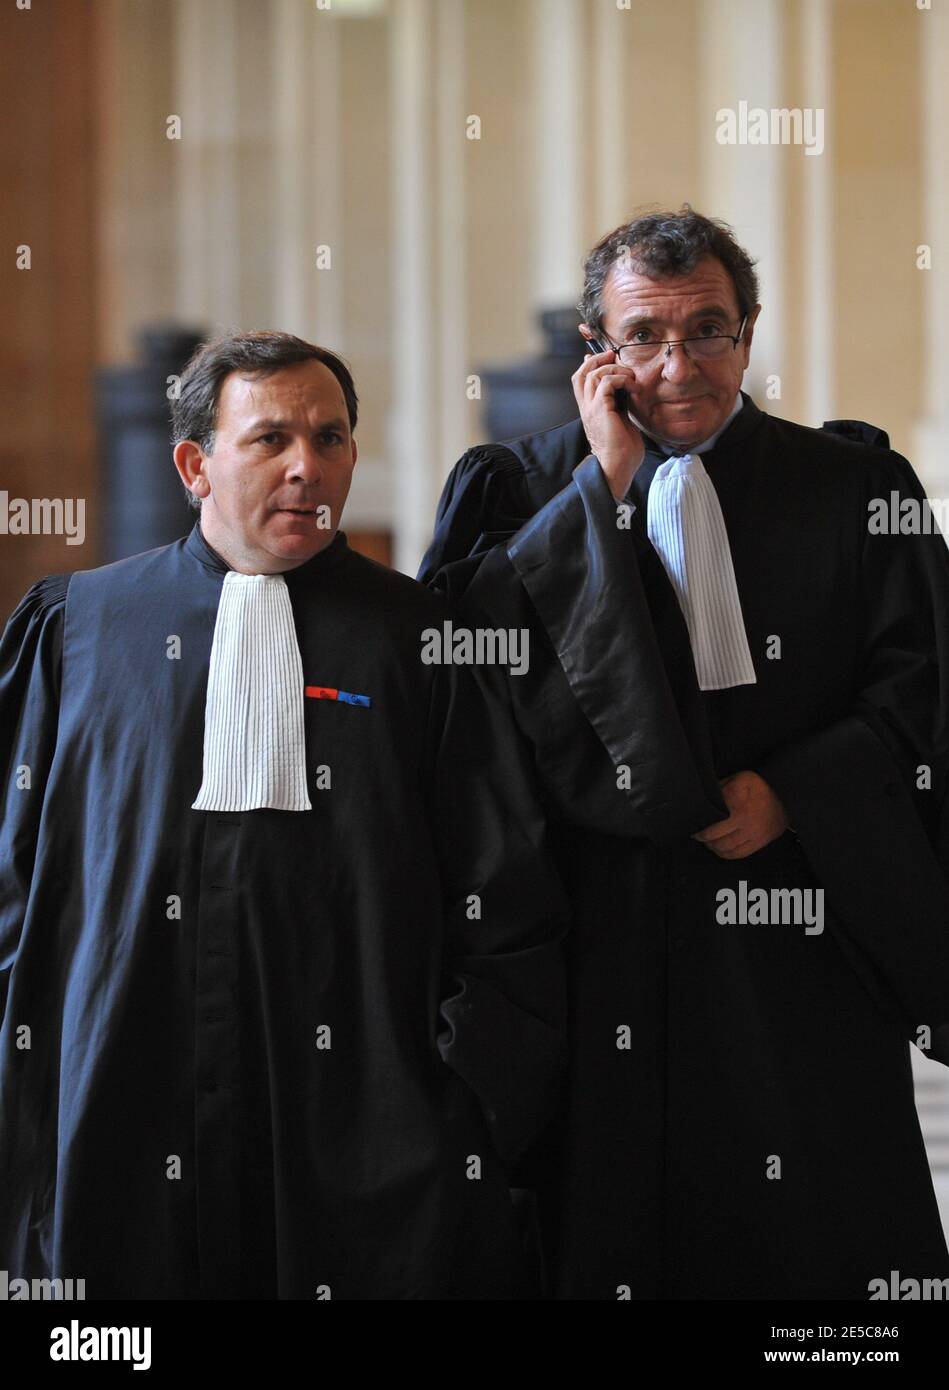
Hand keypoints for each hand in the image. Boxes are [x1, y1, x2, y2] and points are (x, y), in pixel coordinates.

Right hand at [572, 344, 644, 500]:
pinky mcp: (600, 410)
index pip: (581, 379)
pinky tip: (634, 388)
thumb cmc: (622, 450)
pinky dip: (622, 379)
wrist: (618, 467)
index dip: (590, 363)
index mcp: (589, 409)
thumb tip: (625, 389)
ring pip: (593, 374)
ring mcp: (591, 408)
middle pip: (581, 372)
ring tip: (631, 377)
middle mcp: (586, 407)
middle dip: (598, 359)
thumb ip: (619, 403)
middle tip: (615, 356)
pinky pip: (606, 382)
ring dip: (615, 369)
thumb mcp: (620, 419)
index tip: (608, 357)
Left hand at [692, 771, 788, 859]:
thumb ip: (723, 786)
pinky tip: (719, 849)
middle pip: (715, 835)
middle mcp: (745, 820)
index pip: (712, 818)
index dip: (700, 822)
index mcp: (738, 804)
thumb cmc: (760, 787)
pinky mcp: (759, 843)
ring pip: (724, 847)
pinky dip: (725, 854)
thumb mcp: (742, 778)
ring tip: (707, 842)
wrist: (786, 798)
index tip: (694, 823)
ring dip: (712, 846)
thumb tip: (708, 797)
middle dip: (702, 836)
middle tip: (697, 834)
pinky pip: (737, 854)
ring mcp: (753, 833)